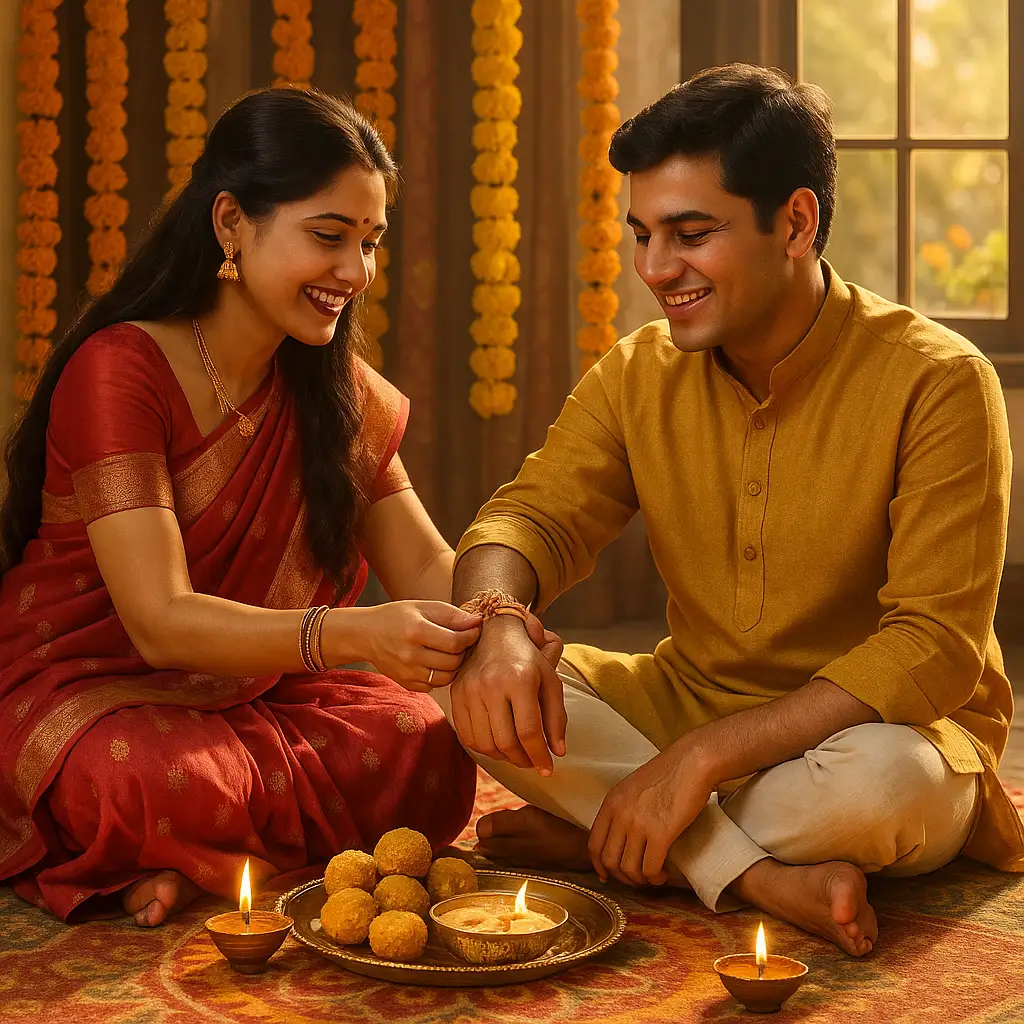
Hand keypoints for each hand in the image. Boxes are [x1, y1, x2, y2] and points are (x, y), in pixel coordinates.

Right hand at [359, 601, 481, 691]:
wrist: (366, 635)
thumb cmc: (397, 616)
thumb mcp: (423, 607)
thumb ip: (452, 614)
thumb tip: (478, 621)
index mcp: (416, 631)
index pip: (455, 642)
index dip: (470, 636)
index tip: (475, 629)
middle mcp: (410, 655)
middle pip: (453, 661)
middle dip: (464, 650)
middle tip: (463, 639)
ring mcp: (408, 673)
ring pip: (448, 676)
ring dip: (455, 664)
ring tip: (451, 650)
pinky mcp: (407, 684)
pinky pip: (435, 685)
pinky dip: (442, 674)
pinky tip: (437, 661)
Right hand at [449, 613, 566, 774]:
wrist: (494, 633)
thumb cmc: (528, 659)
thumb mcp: (551, 681)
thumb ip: (556, 718)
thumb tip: (557, 753)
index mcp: (520, 680)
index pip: (528, 731)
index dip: (539, 756)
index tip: (547, 769)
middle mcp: (492, 685)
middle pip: (505, 742)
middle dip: (522, 760)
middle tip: (532, 762)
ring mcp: (470, 690)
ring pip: (485, 743)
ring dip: (503, 758)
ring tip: (516, 754)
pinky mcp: (456, 694)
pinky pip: (467, 736)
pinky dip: (484, 748)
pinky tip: (497, 745)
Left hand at [588, 742, 712, 886]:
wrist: (692, 762)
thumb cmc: (669, 772)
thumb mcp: (634, 787)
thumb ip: (624, 809)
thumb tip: (624, 836)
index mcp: (612, 802)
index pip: (594, 843)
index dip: (599, 865)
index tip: (608, 875)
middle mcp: (620, 814)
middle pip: (609, 860)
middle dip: (622, 877)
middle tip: (636, 879)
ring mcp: (639, 824)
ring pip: (628, 868)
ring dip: (640, 880)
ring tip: (652, 877)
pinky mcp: (661, 833)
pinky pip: (650, 867)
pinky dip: (655, 877)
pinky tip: (662, 874)